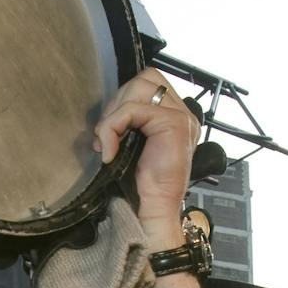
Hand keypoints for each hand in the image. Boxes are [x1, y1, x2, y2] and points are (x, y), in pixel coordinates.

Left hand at [92, 67, 199, 248]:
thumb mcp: (130, 145)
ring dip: (114, 115)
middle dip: (116, 104)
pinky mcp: (173, 123)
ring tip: (109, 143)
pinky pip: (133, 110)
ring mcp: (181, 116)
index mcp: (173, 115)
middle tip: (106, 136)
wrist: (154, 209)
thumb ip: (126, 123)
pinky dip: (113, 128)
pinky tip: (110, 151)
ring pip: (138, 89)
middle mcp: (182, 111)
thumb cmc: (142, 184)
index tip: (108, 132)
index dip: (122, 100)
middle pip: (144, 79)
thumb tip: (106, 116)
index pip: (147, 82)